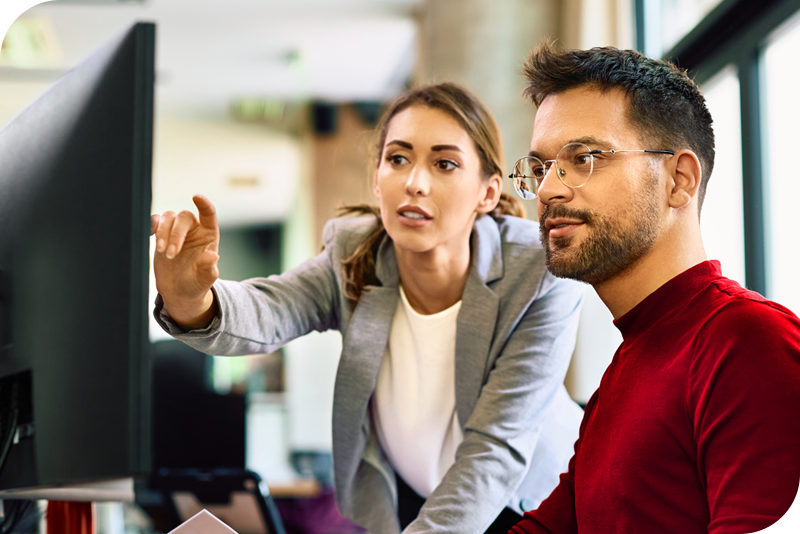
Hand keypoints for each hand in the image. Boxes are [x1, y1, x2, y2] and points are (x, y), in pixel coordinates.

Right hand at [151, 194, 219, 328]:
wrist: (179, 292)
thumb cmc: (196, 284)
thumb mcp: (205, 279)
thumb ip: (209, 268)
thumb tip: (213, 256)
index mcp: (208, 235)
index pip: (208, 214)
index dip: (204, 204)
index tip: (196, 197)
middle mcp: (194, 229)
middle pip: (184, 217)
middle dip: (176, 233)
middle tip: (171, 254)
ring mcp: (176, 231)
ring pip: (168, 217)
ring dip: (163, 231)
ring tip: (163, 251)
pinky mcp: (161, 235)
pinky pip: (155, 221)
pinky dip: (151, 225)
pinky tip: (150, 235)